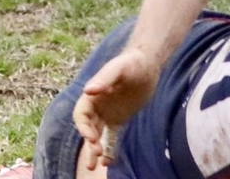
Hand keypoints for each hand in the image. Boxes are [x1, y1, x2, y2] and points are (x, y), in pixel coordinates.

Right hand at [72, 48, 161, 168]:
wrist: (147, 64)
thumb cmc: (131, 63)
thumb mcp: (118, 68)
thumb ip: (104, 78)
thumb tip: (88, 90)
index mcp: (92, 96)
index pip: (81, 115)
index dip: (83, 128)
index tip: (92, 138)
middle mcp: (96, 106)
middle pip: (88, 128)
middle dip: (90, 142)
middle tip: (97, 153)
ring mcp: (106, 114)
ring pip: (97, 135)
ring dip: (94, 150)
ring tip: (94, 166)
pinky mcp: (118, 119)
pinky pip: (111, 136)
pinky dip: (109, 148)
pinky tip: (108, 161)